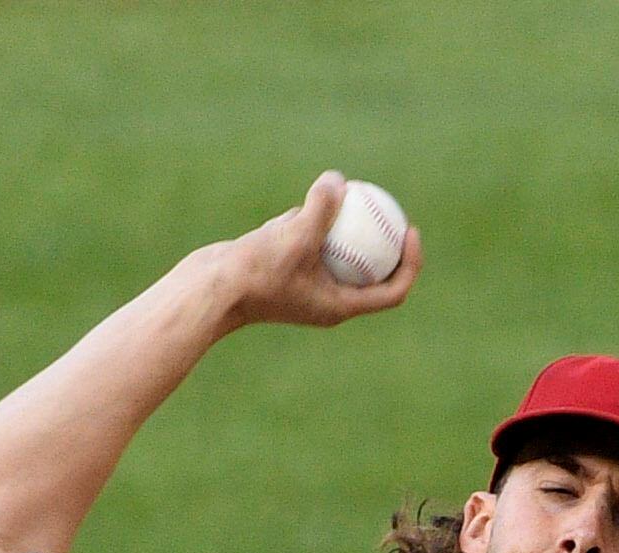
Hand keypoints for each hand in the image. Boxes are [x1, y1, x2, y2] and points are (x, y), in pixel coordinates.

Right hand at [207, 173, 424, 331]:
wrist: (209, 290)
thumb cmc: (254, 273)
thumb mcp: (293, 236)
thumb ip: (319, 208)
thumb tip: (338, 179)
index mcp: (339, 307)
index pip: (391, 291)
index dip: (409, 263)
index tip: (409, 230)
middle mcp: (326, 300)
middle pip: (370, 271)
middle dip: (381, 240)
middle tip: (385, 206)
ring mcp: (304, 287)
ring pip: (335, 254)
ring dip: (339, 227)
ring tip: (338, 197)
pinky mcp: (283, 272)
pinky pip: (307, 245)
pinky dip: (307, 225)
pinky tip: (298, 206)